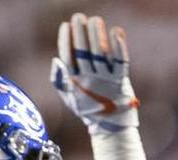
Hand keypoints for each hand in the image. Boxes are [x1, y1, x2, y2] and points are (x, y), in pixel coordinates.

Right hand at [51, 13, 139, 134]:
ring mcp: (106, 79)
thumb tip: (56, 61)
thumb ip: (59, 81)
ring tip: (95, 20)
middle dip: (80, 32)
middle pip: (83, 52)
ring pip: (100, 53)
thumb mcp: (68, 97)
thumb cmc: (88, 108)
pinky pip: (120, 61)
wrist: (110, 125)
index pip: (68, 57)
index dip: (66, 40)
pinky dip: (119, 46)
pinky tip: (116, 32)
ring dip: (97, 35)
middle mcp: (90, 79)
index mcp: (75, 82)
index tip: (65, 25)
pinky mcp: (121, 80)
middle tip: (79, 16)